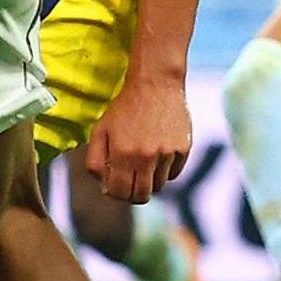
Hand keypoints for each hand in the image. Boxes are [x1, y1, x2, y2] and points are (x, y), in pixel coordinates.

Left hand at [84, 71, 191, 202]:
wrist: (155, 84)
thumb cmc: (124, 108)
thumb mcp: (100, 130)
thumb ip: (96, 160)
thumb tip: (103, 186)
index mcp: (123, 153)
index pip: (120, 192)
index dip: (115, 194)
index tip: (113, 186)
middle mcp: (147, 156)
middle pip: (142, 195)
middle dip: (132, 194)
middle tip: (128, 183)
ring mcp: (168, 154)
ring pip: (158, 186)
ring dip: (148, 181)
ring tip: (141, 163)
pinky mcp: (184, 149)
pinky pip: (173, 173)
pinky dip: (164, 171)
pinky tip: (156, 154)